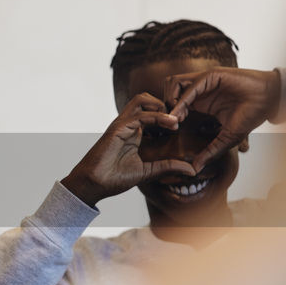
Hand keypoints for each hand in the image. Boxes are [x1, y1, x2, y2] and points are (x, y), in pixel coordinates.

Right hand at [62, 93, 191, 205]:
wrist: (93, 185)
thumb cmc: (114, 178)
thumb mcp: (149, 171)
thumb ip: (168, 167)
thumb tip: (192, 170)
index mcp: (134, 132)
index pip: (151, 111)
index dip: (168, 114)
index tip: (182, 126)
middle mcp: (128, 124)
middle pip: (146, 99)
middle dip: (166, 104)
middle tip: (180, 119)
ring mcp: (122, 124)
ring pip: (142, 99)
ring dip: (162, 106)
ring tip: (175, 120)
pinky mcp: (118, 128)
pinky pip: (140, 115)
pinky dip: (158, 116)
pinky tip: (171, 124)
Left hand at [164, 67, 280, 172]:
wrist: (271, 100)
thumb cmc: (252, 115)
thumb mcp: (227, 138)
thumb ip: (210, 151)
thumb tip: (195, 168)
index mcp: (200, 102)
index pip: (173, 104)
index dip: (167, 116)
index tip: (169, 132)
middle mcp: (199, 91)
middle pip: (168, 91)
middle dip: (163, 107)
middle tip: (167, 125)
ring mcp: (204, 82)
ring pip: (174, 84)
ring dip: (169, 100)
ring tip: (174, 119)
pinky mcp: (211, 76)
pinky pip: (190, 85)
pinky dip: (181, 99)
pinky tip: (180, 113)